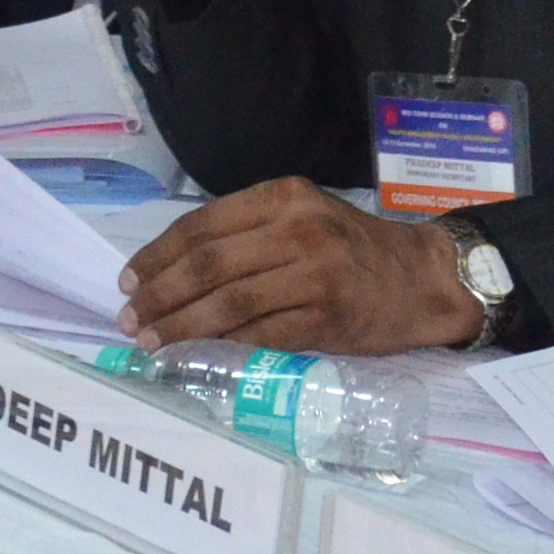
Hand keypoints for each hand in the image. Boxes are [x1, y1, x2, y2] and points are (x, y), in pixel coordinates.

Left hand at [119, 178, 480, 352]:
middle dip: (161, 294)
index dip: (158, 255)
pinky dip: (225, 348)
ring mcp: (316, 274)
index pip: (203, 225)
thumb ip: (249, 232)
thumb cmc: (353, 249)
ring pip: (229, 304)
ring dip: (182, 326)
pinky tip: (199, 356)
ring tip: (152, 341)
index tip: (129, 279)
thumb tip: (173, 269)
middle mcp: (299, 229)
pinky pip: (263, 336)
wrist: (423, 279)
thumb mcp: (304, 217)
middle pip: (209, 265)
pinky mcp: (328, 317)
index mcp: (284, 197)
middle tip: (132, 318)